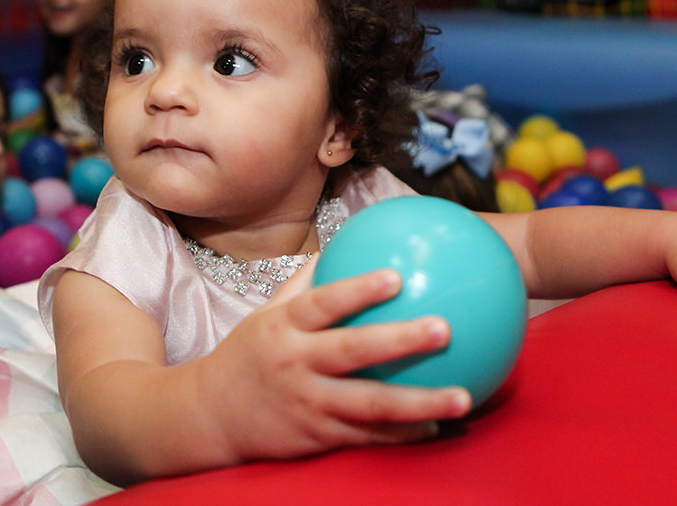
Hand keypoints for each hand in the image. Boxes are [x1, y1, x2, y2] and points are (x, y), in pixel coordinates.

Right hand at [196, 259, 471, 463]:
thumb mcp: (269, 313)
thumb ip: (308, 280)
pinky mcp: (317, 438)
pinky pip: (367, 437)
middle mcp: (296, 364)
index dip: (359, 289)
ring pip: (370, 405)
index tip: (397, 275)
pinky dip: (403, 434)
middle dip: (400, 340)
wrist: (210, 415)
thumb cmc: (252, 353)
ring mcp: (308, 404)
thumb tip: (349, 239)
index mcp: (285, 327)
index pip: (324, 303)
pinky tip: (438, 428)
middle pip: (352, 351)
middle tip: (446, 329)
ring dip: (420, 404)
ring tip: (465, 398)